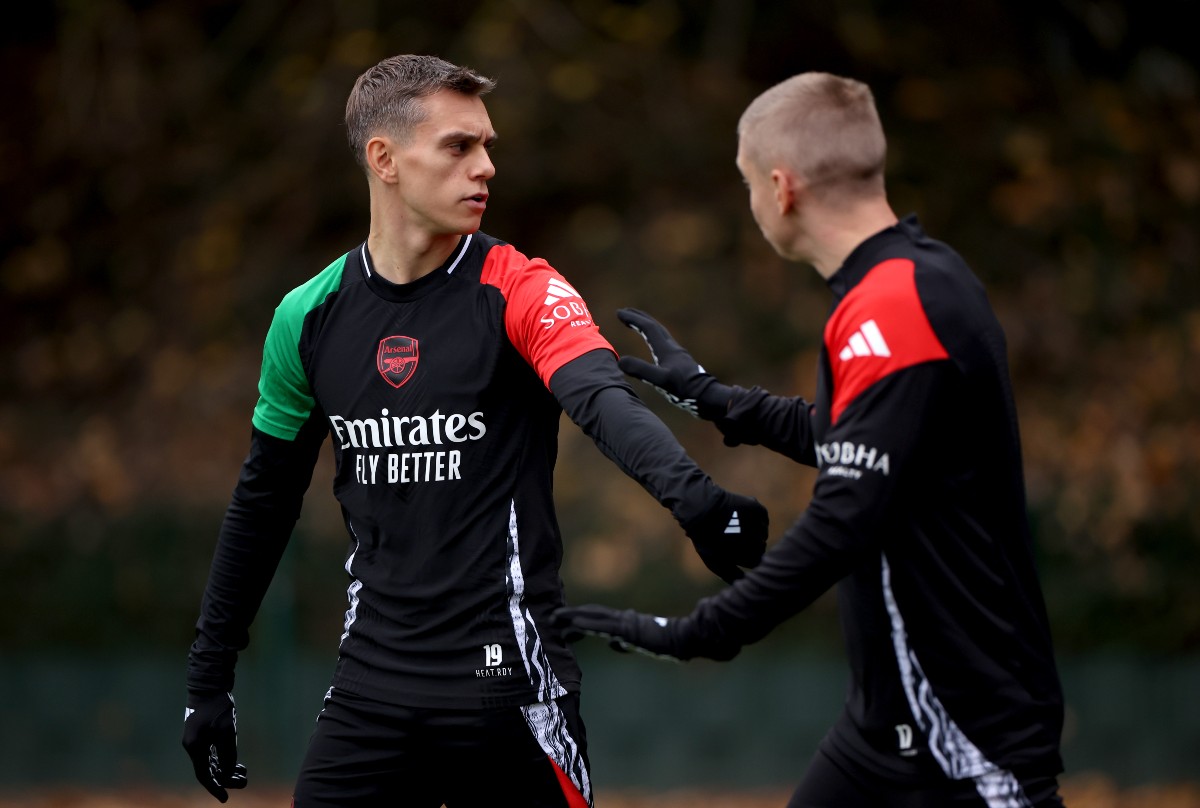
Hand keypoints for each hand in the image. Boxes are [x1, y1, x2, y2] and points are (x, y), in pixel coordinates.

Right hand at [182, 690, 247, 802]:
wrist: (210, 686)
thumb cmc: (218, 707)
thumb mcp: (227, 731)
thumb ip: (228, 754)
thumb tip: (228, 774)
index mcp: (195, 747)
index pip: (204, 775)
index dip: (215, 787)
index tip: (225, 798)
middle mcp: (193, 746)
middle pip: (208, 770)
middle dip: (225, 779)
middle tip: (244, 782)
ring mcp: (197, 740)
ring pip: (211, 763)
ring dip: (226, 770)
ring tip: (243, 774)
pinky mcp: (202, 735)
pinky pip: (212, 754)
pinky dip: (223, 760)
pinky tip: (237, 764)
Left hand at [552, 605, 682, 659]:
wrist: (681, 638)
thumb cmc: (665, 643)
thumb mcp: (639, 645)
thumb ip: (625, 643)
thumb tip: (612, 644)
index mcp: (623, 622)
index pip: (597, 618)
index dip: (579, 619)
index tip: (563, 625)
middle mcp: (620, 618)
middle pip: (590, 613)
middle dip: (570, 614)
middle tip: (551, 618)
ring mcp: (623, 621)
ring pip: (592, 616)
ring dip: (573, 616)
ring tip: (555, 618)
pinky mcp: (626, 628)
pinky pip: (603, 625)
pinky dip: (587, 624)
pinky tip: (574, 625)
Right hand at [616, 308, 732, 419]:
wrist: (707, 396)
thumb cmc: (685, 389)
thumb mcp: (660, 381)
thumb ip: (641, 370)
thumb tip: (620, 361)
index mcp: (666, 349)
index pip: (647, 327)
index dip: (633, 319)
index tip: (619, 313)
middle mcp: (672, 348)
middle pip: (655, 326)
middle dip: (639, 317)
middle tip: (625, 312)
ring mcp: (678, 355)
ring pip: (661, 334)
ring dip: (648, 326)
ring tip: (638, 325)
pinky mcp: (681, 363)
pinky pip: (665, 344)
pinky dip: (655, 339)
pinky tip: (655, 347)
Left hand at [679, 489, 768, 583]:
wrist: (700, 509)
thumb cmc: (707, 539)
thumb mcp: (716, 563)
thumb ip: (732, 575)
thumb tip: (746, 582)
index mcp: (750, 556)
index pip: (755, 561)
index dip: (743, 557)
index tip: (731, 550)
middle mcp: (758, 541)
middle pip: (760, 547)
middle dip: (749, 544)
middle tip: (731, 537)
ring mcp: (758, 523)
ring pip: (762, 532)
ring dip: (752, 531)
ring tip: (733, 526)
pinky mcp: (757, 508)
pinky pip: (762, 517)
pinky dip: (754, 518)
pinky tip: (739, 516)